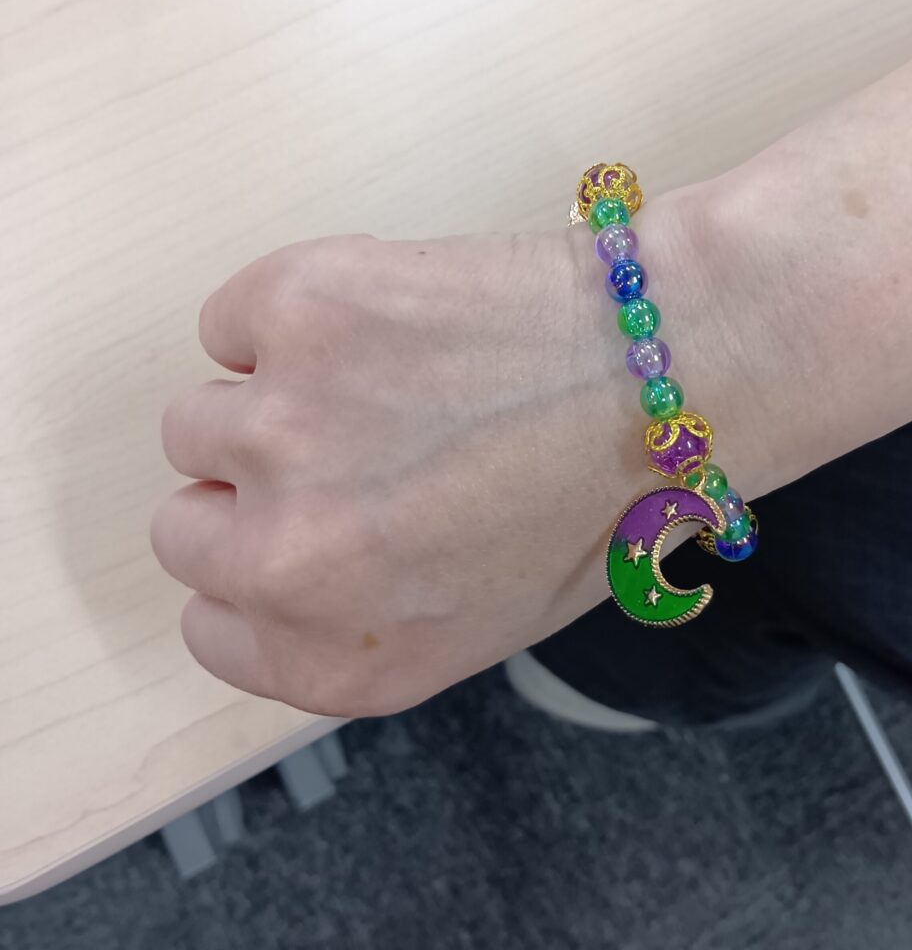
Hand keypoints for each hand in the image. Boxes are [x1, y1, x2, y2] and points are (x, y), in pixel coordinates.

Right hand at [151, 199, 726, 715]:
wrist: (669, 370)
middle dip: (250, 490)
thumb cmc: (597, 499)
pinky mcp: (294, 311)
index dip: (254, 569)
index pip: (208, 627)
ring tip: (378, 384)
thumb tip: (266, 562)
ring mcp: (281, 430)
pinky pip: (230, 322)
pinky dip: (285, 320)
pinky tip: (385, 323)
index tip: (293, 529)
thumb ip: (351, 616)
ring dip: (270, 401)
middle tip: (344, 450)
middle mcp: (290, 565)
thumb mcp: (473, 617)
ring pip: (197, 418)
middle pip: (182, 525)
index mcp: (341, 660)